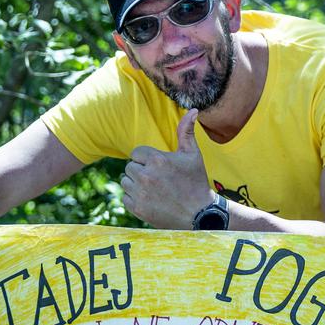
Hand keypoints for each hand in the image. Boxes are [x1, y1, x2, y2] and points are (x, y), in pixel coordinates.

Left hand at [121, 109, 214, 228]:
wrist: (199, 214)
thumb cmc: (196, 181)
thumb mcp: (193, 155)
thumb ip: (186, 131)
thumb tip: (193, 110)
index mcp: (157, 159)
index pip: (136, 153)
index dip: (147, 159)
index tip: (160, 167)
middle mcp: (146, 175)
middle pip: (130, 167)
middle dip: (141, 171)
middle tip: (158, 179)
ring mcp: (140, 193)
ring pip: (125, 182)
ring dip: (136, 184)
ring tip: (154, 189)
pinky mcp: (137, 208)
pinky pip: (125, 197)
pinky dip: (134, 198)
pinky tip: (150, 199)